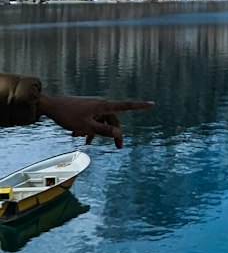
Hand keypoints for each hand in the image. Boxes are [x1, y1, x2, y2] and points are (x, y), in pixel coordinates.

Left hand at [37, 94, 153, 148]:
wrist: (50, 106)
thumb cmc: (68, 115)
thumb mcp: (86, 126)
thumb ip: (103, 131)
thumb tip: (119, 132)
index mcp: (103, 106)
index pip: (126, 106)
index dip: (139, 106)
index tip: (151, 104)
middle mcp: (100, 104)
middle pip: (113, 119)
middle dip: (114, 133)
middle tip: (118, 147)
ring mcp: (93, 106)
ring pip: (101, 121)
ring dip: (97, 132)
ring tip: (87, 142)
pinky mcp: (85, 108)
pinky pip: (93, 119)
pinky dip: (89, 128)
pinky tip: (80, 136)